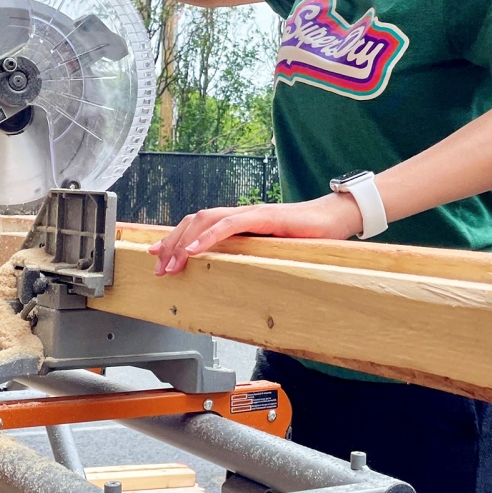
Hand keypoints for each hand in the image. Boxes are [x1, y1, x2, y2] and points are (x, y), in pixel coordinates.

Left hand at [147, 194, 363, 275]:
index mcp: (240, 223)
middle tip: (158, 267)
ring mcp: (251, 213)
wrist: (335, 218)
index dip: (174, 239)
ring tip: (171, 262)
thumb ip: (250, 258)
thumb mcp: (271, 252)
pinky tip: (196, 249)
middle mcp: (240, 214)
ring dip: (184, 241)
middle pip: (195, 221)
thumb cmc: (307, 236)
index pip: (198, 226)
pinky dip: (209, 236)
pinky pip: (230, 224)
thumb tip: (232, 279)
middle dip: (172, 243)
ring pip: (206, 219)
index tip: (156, 257)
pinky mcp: (265, 217)